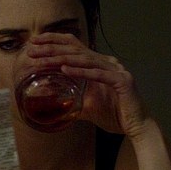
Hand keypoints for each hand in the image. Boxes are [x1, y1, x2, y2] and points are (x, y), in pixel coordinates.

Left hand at [27, 32, 149, 135]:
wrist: (137, 127)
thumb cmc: (116, 116)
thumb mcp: (89, 108)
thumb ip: (74, 102)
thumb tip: (56, 104)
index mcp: (100, 65)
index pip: (75, 48)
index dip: (55, 42)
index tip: (35, 42)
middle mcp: (108, 63)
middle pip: (77, 50)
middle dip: (53, 48)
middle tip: (33, 48)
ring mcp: (116, 70)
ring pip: (85, 60)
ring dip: (62, 58)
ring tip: (43, 58)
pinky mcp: (122, 81)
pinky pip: (98, 74)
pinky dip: (81, 71)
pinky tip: (65, 69)